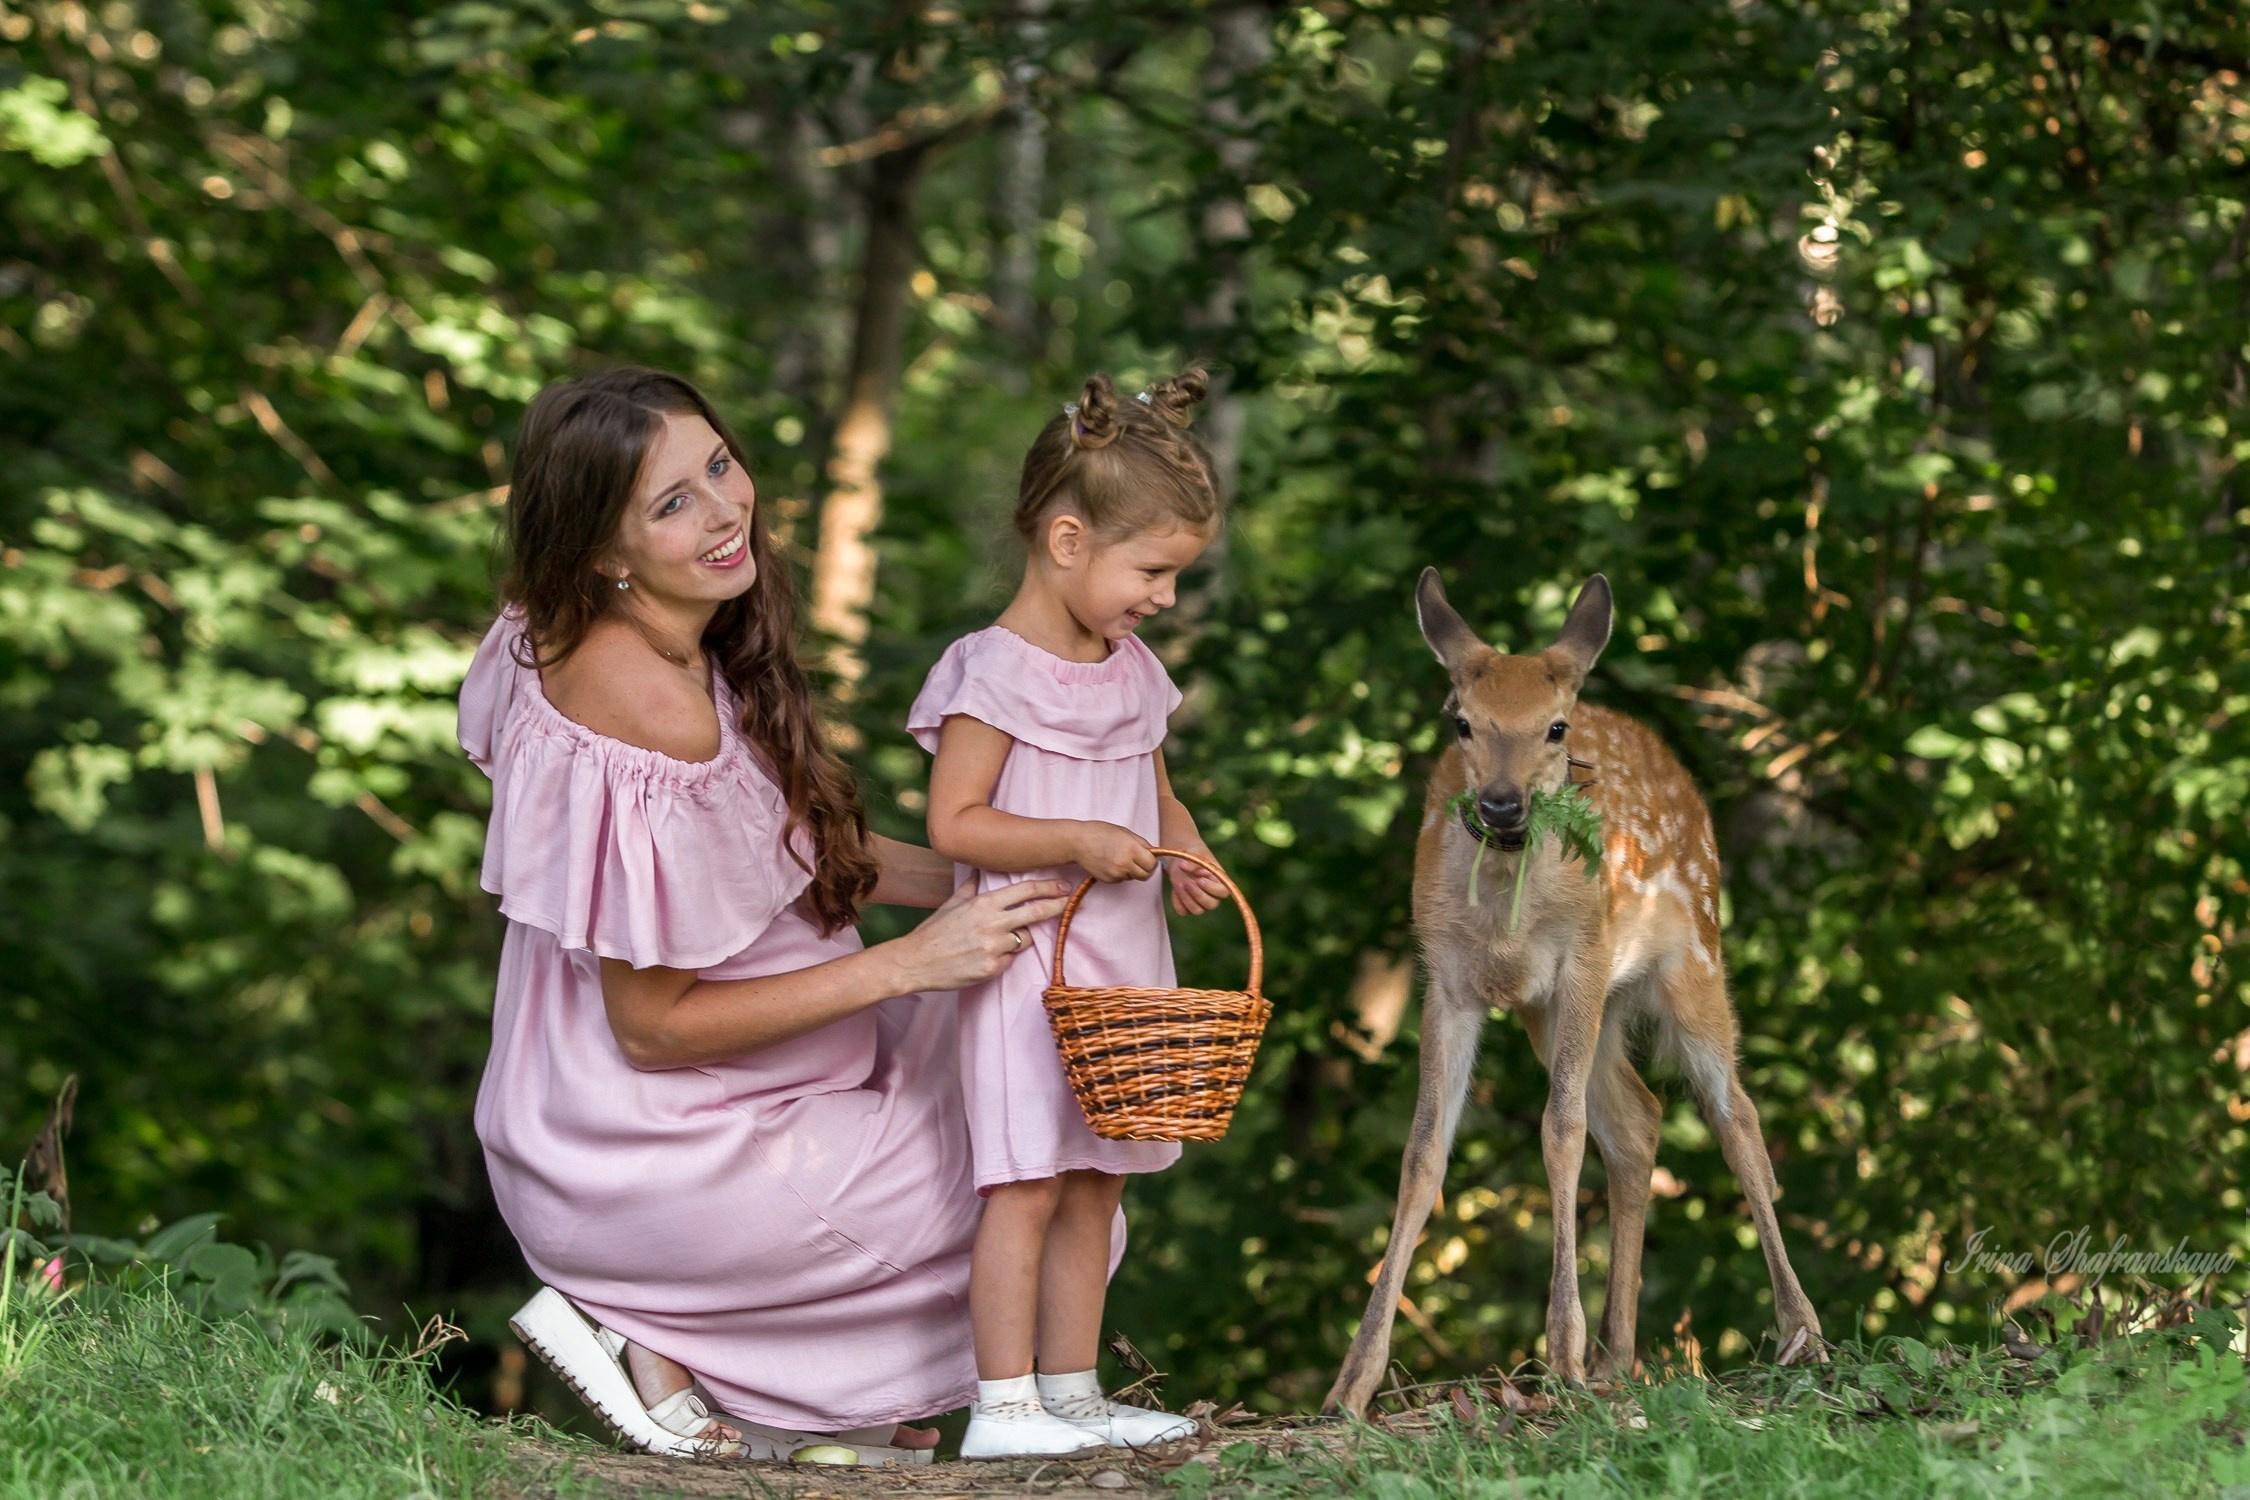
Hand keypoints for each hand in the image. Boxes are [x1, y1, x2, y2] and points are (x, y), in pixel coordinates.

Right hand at [902, 879, 1068, 991]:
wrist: (915, 961)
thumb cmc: (933, 932)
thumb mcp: (952, 903)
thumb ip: (970, 887)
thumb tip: (977, 870)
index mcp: (983, 903)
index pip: (1025, 891)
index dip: (1048, 887)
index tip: (1062, 886)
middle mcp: (992, 923)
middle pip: (1036, 912)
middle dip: (1056, 906)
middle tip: (1068, 902)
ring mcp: (994, 947)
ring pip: (1025, 939)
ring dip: (1020, 938)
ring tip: (997, 940)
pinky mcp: (992, 968)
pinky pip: (1010, 960)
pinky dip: (1004, 957)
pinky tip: (985, 956)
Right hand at [1070, 821, 1158, 882]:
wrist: (1077, 842)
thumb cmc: (1100, 833)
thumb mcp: (1124, 832)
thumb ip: (1141, 843)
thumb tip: (1153, 853)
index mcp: (1132, 850)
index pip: (1152, 865)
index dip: (1152, 861)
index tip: (1149, 857)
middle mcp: (1125, 864)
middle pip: (1145, 875)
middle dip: (1145, 869)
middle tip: (1140, 860)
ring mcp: (1116, 874)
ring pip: (1133, 877)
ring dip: (1132, 870)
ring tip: (1120, 857)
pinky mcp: (1108, 880)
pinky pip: (1121, 879)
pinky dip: (1120, 873)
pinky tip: (1111, 862)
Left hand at [1165, 844, 1228, 916]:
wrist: (1182, 861)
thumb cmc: (1194, 856)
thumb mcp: (1195, 854)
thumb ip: (1192, 861)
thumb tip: (1183, 866)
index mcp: (1220, 882)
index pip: (1223, 893)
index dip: (1212, 889)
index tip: (1200, 880)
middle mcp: (1212, 895)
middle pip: (1211, 905)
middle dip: (1198, 895)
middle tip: (1187, 882)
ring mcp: (1200, 903)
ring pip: (1197, 910)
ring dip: (1186, 898)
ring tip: (1179, 884)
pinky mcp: (1188, 907)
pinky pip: (1183, 911)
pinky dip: (1177, 901)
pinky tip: (1175, 890)